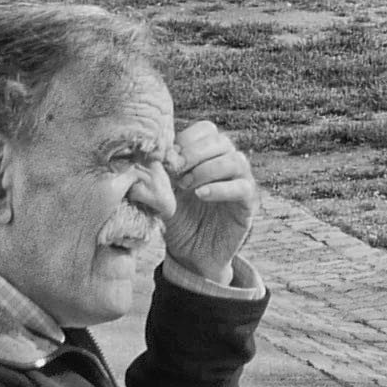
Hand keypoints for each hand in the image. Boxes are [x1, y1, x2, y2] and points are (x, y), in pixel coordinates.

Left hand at [162, 118, 260, 290]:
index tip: (166, 157)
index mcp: (207, 156)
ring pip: (234, 159)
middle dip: (194, 153)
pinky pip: (242, 187)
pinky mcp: (247, 203)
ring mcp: (240, 182)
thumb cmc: (177, 221)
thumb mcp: (162, 197)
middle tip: (175, 171)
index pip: (205, 130)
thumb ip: (154, 180)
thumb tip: (138, 168)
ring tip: (187, 185)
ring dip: (207, 169)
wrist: (191, 255)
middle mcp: (226, 164)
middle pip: (220, 141)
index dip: (186, 140)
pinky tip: (201, 195)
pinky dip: (220, 188)